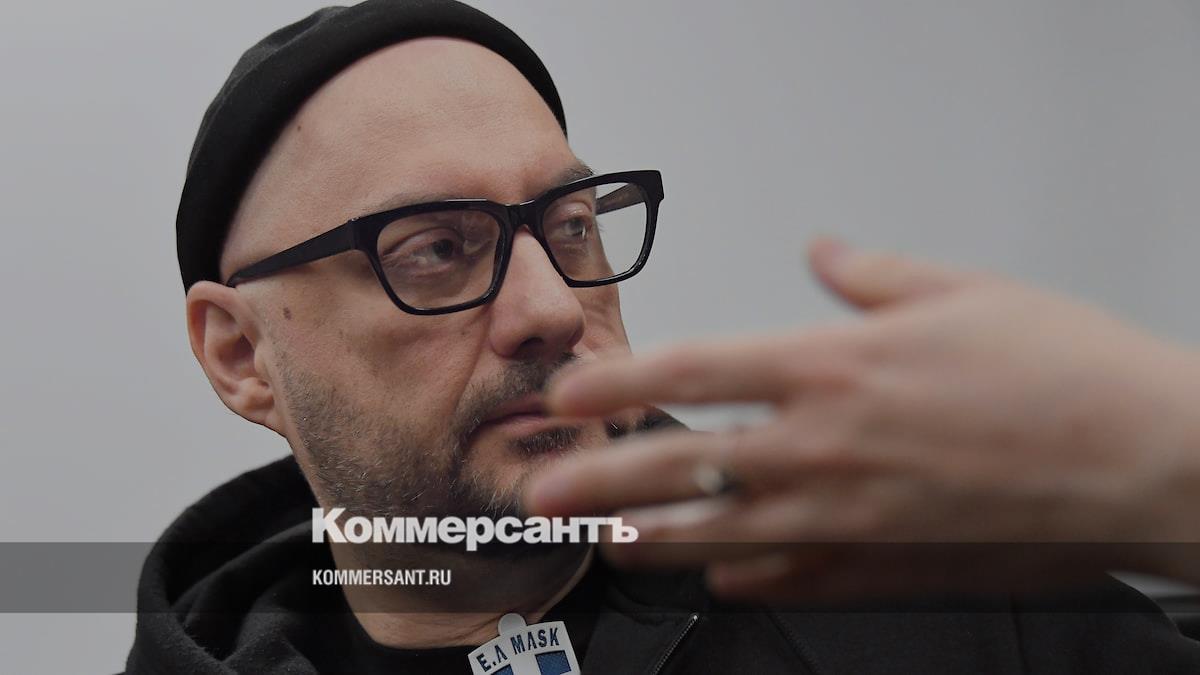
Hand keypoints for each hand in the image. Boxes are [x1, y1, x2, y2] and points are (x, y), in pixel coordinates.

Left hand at [523, 239, 1199, 603]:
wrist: (1142, 458)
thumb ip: (872, 272)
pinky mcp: (886, 560)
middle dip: (603, 479)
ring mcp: (853, 512)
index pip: (696, 370)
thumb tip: (825, 250)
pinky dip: (747, 576)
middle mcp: (828, 443)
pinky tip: (718, 578)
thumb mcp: (960, 289)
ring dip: (653, 536)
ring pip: (723, 531)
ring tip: (603, 540)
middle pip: (685, 464)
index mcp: (837, 365)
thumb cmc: (1063, 372)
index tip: (569, 393)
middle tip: (544, 491)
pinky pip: (794, 576)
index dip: (620, 382)